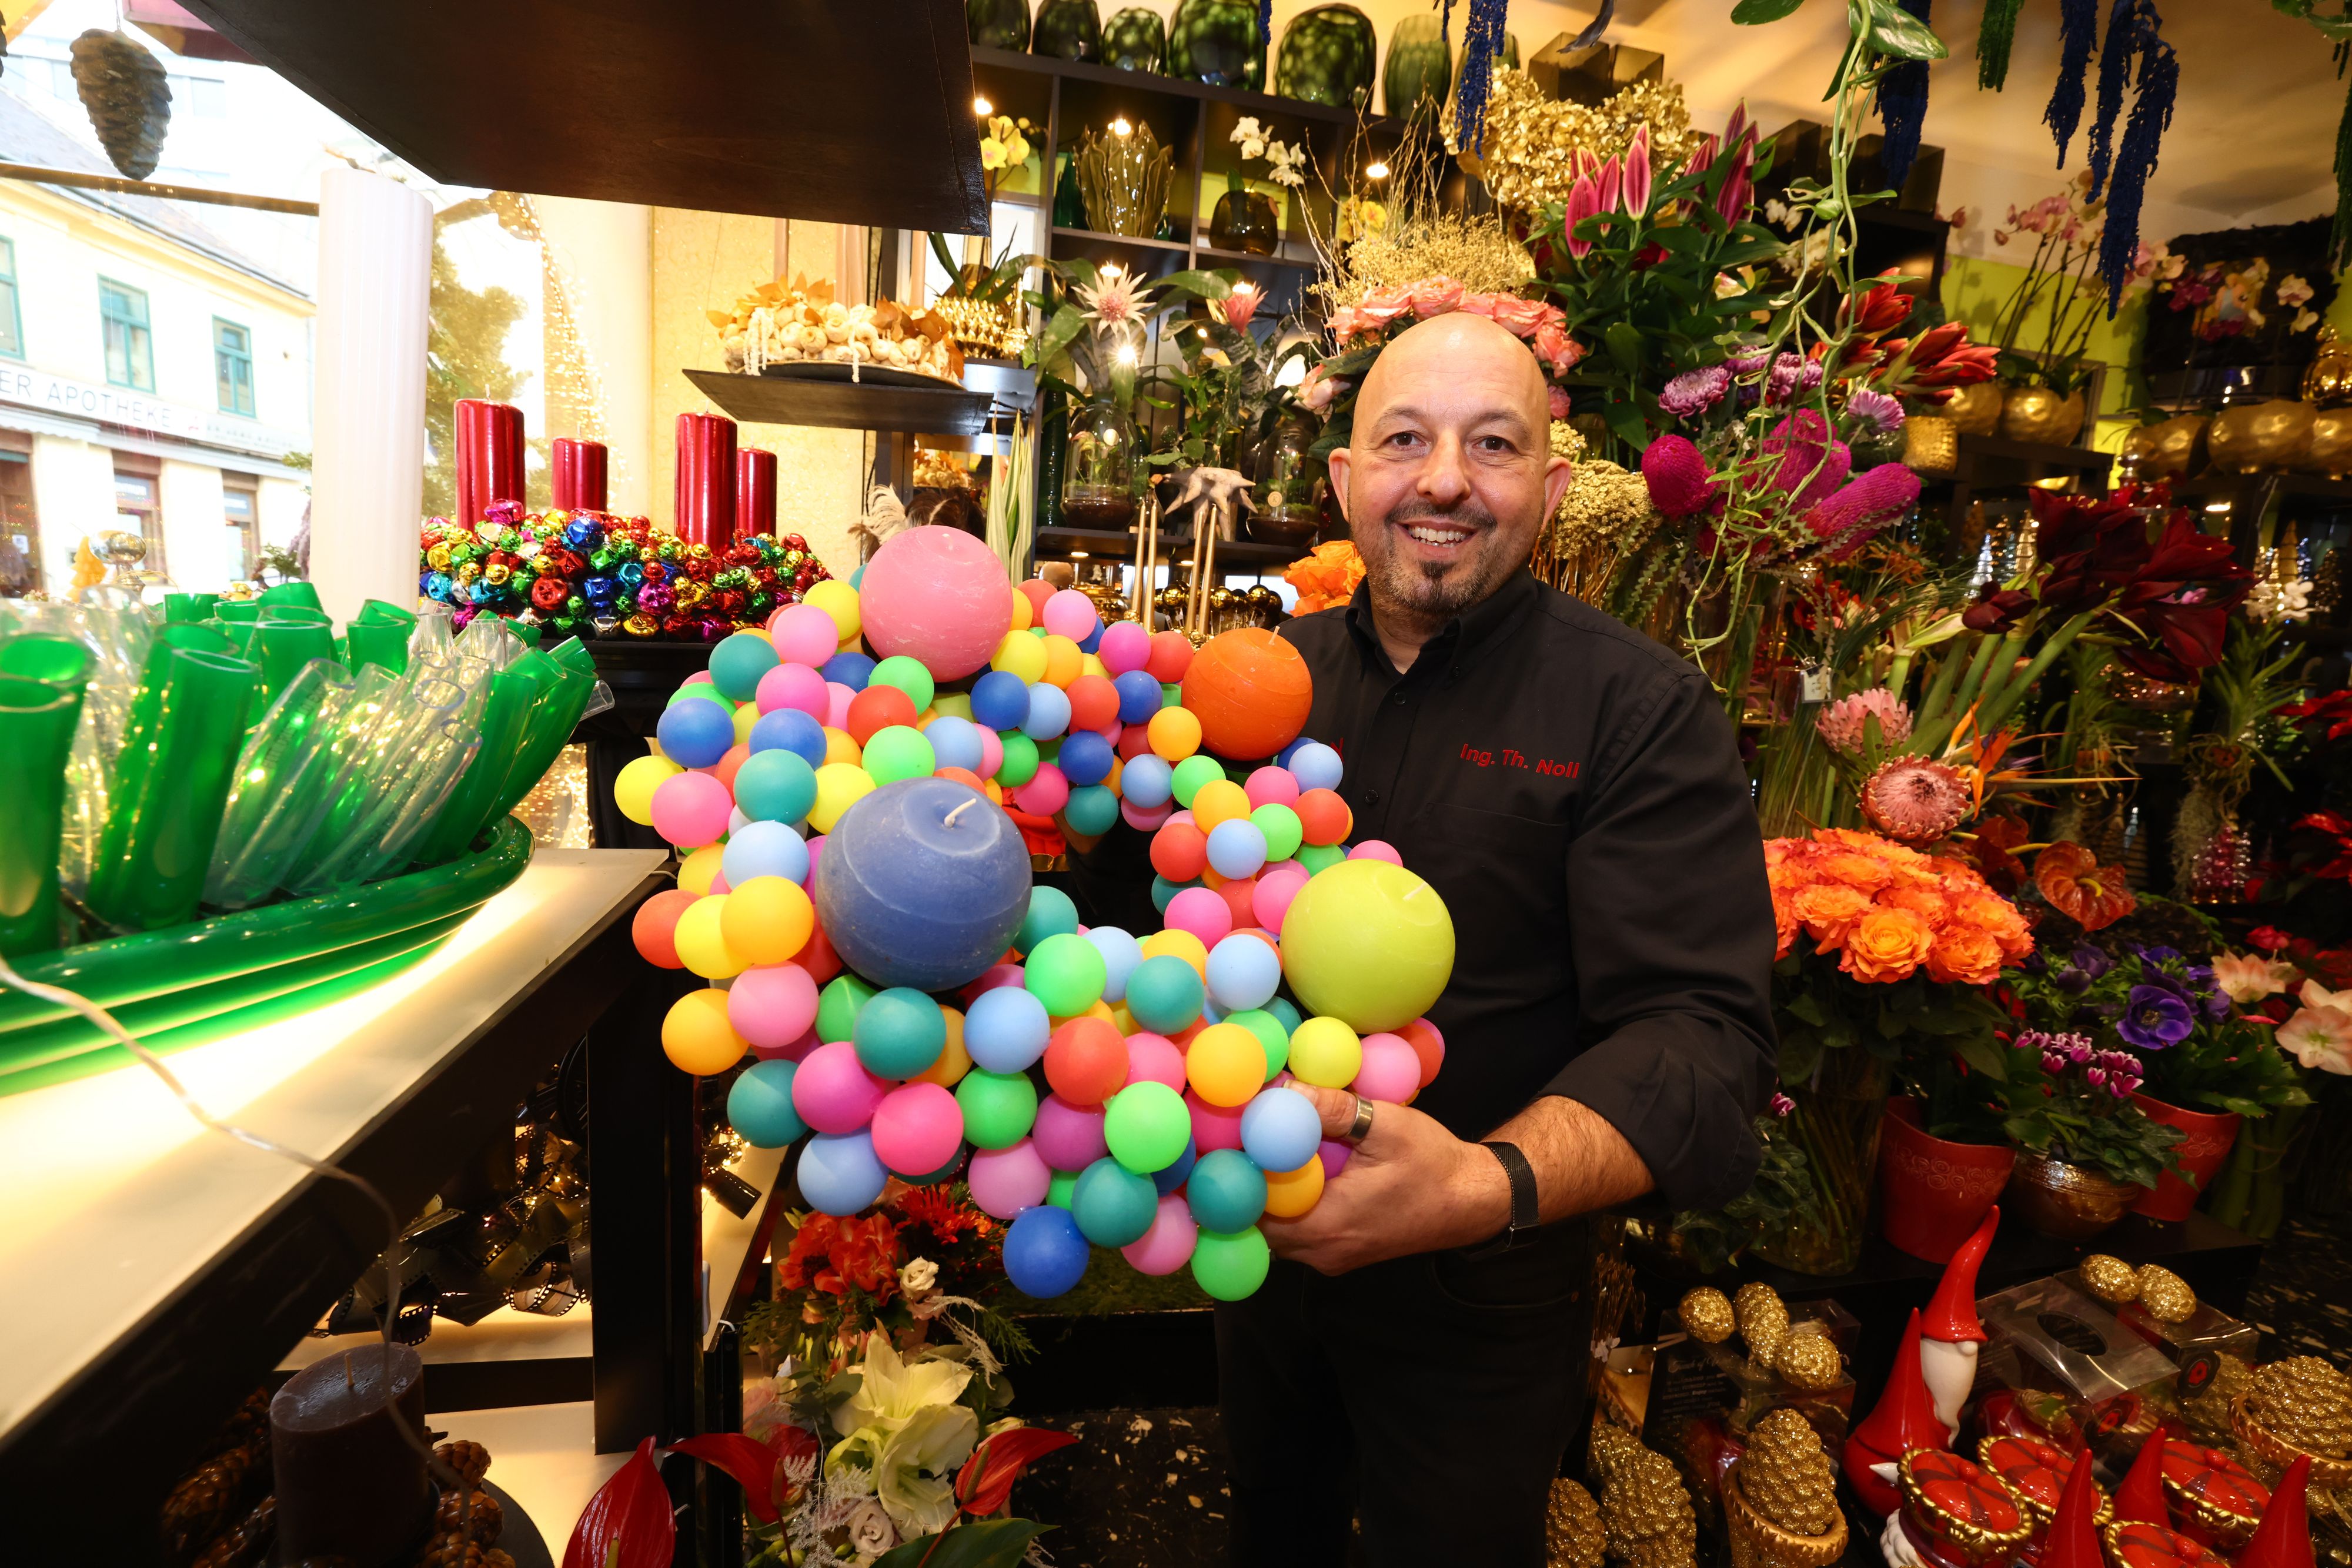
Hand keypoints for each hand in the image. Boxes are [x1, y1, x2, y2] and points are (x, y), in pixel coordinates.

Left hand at [1258, 1084, 1511, 1274]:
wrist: (1473, 1200)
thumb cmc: (1434, 1165)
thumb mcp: (1386, 1126)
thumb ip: (1333, 1110)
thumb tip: (1284, 1088)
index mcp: (1328, 1226)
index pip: (1253, 1211)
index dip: (1235, 1174)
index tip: (1228, 1139)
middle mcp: (1323, 1252)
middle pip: (1257, 1224)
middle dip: (1245, 1182)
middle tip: (1237, 1139)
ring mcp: (1332, 1256)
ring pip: (1276, 1229)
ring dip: (1267, 1194)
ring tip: (1263, 1148)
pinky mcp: (1341, 1249)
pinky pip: (1298, 1230)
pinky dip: (1289, 1203)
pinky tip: (1294, 1168)